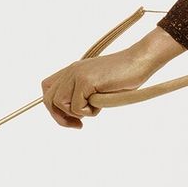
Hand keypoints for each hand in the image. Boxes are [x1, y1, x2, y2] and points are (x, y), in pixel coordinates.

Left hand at [41, 47, 156, 128]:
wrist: (140, 60)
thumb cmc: (125, 75)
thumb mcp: (98, 84)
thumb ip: (83, 92)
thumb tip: (73, 112)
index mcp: (73, 70)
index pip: (47, 88)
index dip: (53, 107)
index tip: (70, 118)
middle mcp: (72, 70)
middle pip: (49, 99)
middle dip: (60, 117)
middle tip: (78, 125)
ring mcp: (78, 74)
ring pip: (61, 104)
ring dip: (77, 113)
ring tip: (95, 108)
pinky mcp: (86, 80)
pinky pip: (76, 107)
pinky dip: (89, 112)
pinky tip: (103, 103)